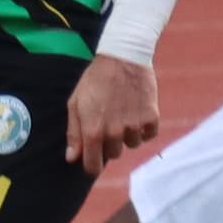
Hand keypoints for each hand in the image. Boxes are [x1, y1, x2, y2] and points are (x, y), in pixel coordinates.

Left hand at [69, 49, 160, 171]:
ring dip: (128, 134)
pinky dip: (144, 128)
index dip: (91, 165)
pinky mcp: (151, 118)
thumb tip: (72, 158)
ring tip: (123, 112)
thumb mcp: (76, 103)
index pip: (93, 166)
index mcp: (93, 131)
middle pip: (113, 154)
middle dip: (109, 143)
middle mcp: (114, 132)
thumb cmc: (95, 79)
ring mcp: (134, 126)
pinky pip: (148, 135)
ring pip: (132, 144)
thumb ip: (74, 133)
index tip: (93, 159)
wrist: (123, 56)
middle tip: (109, 121)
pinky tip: (137, 112)